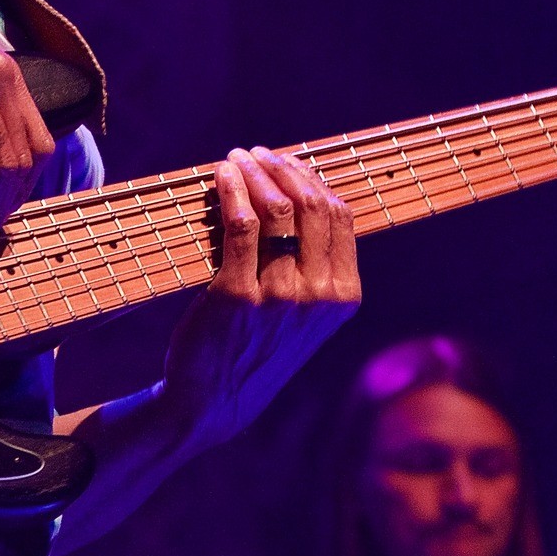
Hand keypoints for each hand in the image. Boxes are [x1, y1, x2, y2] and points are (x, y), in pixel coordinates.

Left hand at [161, 147, 359, 446]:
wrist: (213, 401)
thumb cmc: (255, 348)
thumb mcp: (303, 314)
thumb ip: (314, 265)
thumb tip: (299, 192)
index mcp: (343, 296)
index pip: (340, 215)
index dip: (312, 178)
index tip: (286, 162)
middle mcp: (319, 296)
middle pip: (312, 205)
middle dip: (282, 167)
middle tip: (256, 154)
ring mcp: (279, 296)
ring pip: (276, 209)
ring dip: (254, 172)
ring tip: (235, 160)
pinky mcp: (237, 294)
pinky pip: (240, 225)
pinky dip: (232, 191)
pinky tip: (222, 177)